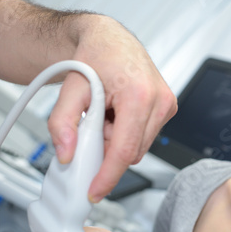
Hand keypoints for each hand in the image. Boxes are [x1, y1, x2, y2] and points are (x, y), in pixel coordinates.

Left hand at [47, 15, 176, 201]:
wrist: (110, 40)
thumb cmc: (96, 56)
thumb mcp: (70, 88)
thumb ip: (62, 122)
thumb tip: (67, 154)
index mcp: (140, 95)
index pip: (125, 151)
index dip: (108, 176)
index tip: (95, 191)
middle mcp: (160, 101)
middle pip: (133, 152)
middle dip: (108, 150)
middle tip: (92, 127)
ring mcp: (167, 105)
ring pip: (139, 147)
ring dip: (118, 141)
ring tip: (106, 115)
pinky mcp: (168, 108)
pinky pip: (145, 136)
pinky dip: (127, 133)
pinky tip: (118, 114)